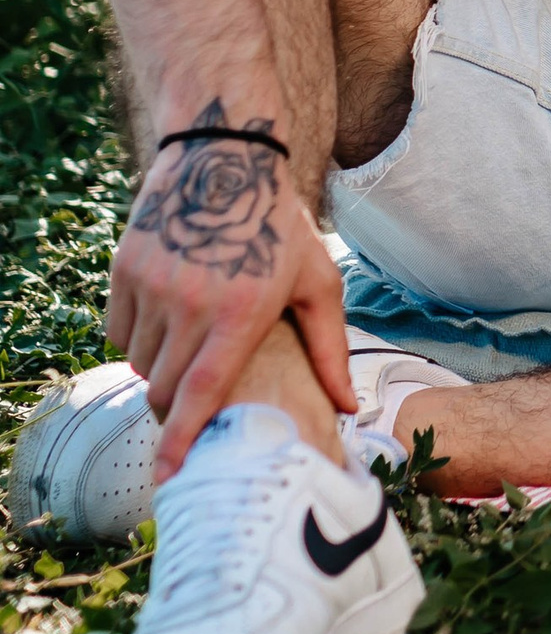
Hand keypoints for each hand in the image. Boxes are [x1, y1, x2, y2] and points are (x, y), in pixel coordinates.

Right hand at [107, 129, 357, 477]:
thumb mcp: (318, 282)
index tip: (168, 476)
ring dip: (159, 367)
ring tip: (190, 345)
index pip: (200, 393)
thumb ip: (329, 350)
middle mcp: (192, 302)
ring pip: (139, 362)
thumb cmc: (279, 227)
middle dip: (175, 406)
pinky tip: (168, 318)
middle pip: (164, 388)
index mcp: (242, 311)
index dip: (181, 440)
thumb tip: (347, 408)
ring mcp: (153, 285)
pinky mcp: (124, 270)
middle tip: (195, 398)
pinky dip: (138, 338)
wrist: (224, 157)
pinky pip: (119, 331)